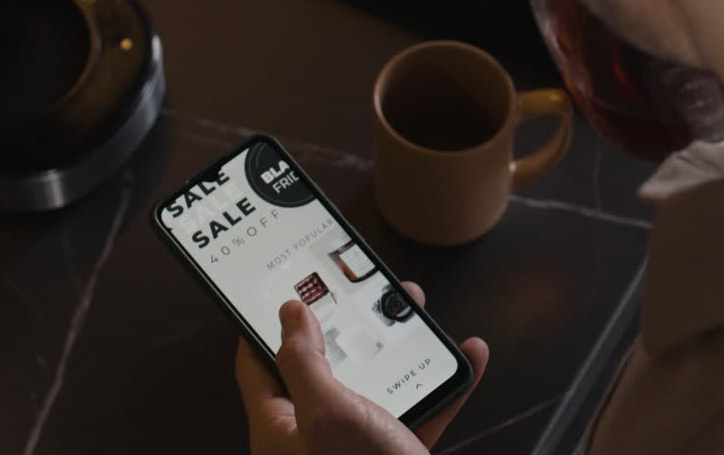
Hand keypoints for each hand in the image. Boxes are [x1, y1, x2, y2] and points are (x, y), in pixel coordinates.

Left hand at [235, 281, 488, 454]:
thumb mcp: (328, 414)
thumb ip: (305, 362)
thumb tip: (288, 315)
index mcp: (280, 430)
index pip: (256, 365)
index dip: (263, 323)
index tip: (280, 285)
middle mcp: (313, 439)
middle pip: (324, 367)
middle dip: (347, 324)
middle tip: (361, 289)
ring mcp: (355, 450)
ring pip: (375, 384)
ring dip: (400, 347)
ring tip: (415, 312)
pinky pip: (419, 411)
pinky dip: (443, 385)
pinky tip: (467, 357)